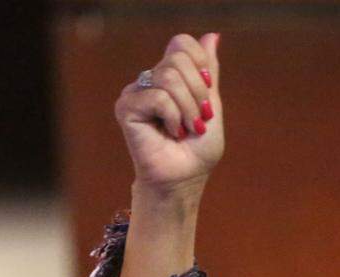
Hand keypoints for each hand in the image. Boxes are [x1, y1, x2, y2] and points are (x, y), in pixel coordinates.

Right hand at [115, 32, 223, 196]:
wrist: (185, 177)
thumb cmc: (198, 148)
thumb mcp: (211, 105)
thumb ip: (209, 72)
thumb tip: (212, 35)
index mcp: (170, 75)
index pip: (182, 44)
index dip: (201, 64)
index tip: (207, 92)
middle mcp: (150, 80)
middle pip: (178, 60)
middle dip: (198, 93)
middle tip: (199, 120)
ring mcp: (136, 92)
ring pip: (169, 78)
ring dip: (189, 109)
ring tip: (187, 129)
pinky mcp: (126, 107)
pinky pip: (158, 98)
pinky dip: (174, 117)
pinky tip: (171, 133)